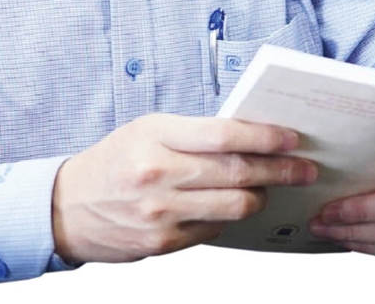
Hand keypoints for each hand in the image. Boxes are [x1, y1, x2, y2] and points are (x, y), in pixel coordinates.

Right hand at [51, 113, 317, 263]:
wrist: (68, 207)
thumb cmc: (113, 161)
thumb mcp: (146, 131)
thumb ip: (191, 134)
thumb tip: (245, 138)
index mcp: (155, 136)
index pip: (223, 135)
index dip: (264, 137)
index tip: (291, 137)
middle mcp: (159, 173)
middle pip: (236, 172)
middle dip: (279, 170)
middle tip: (305, 168)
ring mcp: (162, 212)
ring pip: (234, 205)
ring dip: (261, 196)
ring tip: (272, 187)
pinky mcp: (164, 243)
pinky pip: (214, 229)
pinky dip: (231, 216)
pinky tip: (238, 206)